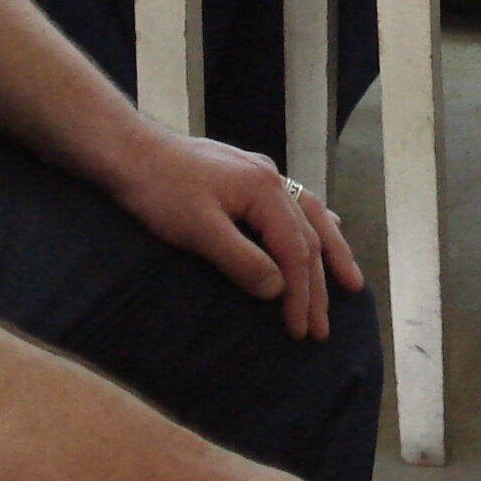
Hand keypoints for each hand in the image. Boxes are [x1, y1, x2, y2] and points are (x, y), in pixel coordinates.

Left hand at [98, 124, 362, 341]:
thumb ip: (241, 259)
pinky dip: (314, 223)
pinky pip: (295, 203)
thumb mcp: (197, 229)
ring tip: (350, 281)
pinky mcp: (247, 175)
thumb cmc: (159, 190)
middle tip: (321, 329)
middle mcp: (272, 179)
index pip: (295, 250)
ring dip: (330, 251)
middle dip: (318, 285)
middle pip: (309, 236)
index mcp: (265, 190)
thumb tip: (278, 289)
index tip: (300, 331)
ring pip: (310, 216)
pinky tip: (325, 225)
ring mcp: (261, 174)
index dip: (301, 294)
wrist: (130, 150)